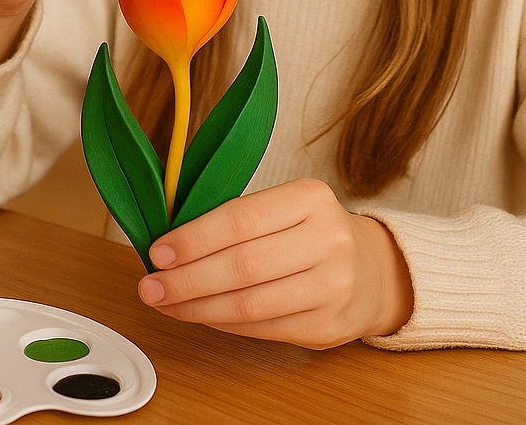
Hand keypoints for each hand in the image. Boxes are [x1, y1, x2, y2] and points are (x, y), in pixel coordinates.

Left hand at [137, 178, 413, 347]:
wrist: (373, 269)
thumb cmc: (310, 231)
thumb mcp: (284, 205)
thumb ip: (236, 217)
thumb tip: (170, 242)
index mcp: (310, 197)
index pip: (241, 219)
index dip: (194, 239)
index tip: (158, 252)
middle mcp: (328, 240)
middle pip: (243, 265)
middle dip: (188, 279)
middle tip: (151, 285)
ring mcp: (334, 286)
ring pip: (251, 304)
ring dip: (199, 307)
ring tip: (166, 303)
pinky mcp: (330, 326)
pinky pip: (263, 328)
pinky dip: (224, 323)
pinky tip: (201, 314)